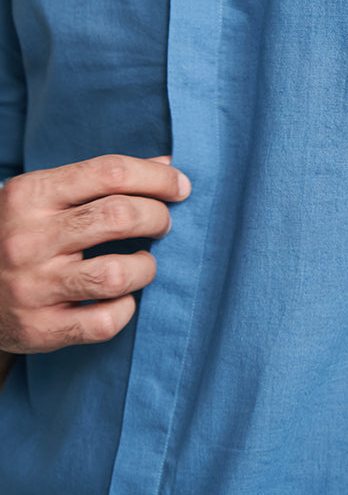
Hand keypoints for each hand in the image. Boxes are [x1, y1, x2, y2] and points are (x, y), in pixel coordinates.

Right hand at [0, 153, 190, 352]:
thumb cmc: (22, 234)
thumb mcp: (44, 197)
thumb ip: (100, 180)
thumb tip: (168, 166)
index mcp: (29, 195)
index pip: (110, 172)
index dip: (157, 177)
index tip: (180, 186)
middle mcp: (27, 239)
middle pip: (119, 216)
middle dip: (158, 217)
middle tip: (162, 224)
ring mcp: (31, 287)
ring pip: (117, 273)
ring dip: (146, 266)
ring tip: (142, 263)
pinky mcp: (38, 328)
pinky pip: (106, 321)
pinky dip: (126, 309)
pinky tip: (120, 299)